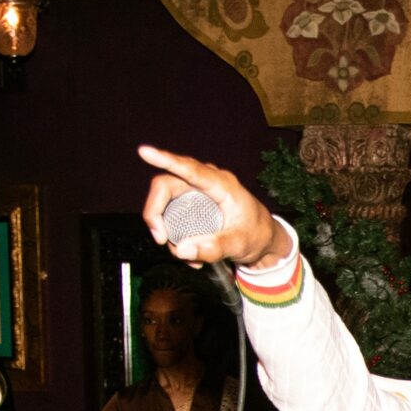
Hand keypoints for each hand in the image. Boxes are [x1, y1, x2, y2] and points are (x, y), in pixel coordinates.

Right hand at [137, 144, 284, 268]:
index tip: (144, 152)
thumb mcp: (240, 245)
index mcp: (221, 184)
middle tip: (161, 240)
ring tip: (189, 258)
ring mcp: (198, 193)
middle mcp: (206, 183)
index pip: (189, 168)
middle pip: (166, 186)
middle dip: (155, 213)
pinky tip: (192, 256)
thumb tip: (181, 250)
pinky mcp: (194, 205)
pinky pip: (173, 217)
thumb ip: (214, 248)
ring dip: (168, 232)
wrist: (266, 240)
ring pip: (166, 204)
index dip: (165, 159)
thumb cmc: (257, 235)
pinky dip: (177, 238)